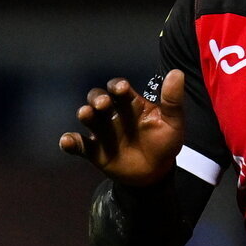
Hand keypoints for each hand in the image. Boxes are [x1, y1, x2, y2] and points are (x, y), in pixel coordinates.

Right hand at [59, 71, 184, 185]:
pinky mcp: (94, 151)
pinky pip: (79, 145)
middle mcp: (113, 114)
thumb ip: (173, 100)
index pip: (120, 89)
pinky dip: (70, 142)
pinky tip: (67, 142)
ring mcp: (102, 131)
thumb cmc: (164, 143)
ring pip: (88, 118)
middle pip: (99, 99)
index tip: (121, 88)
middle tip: (103, 104)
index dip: (118, 86)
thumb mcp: (174, 122)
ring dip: (85, 114)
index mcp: (131, 104)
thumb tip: (177, 72)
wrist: (156, 173)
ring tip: (86, 114)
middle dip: (98, 99)